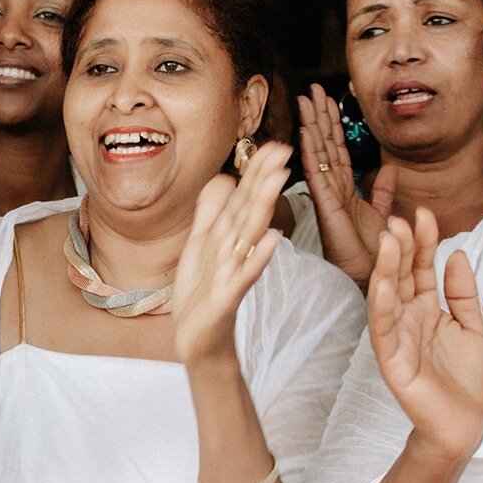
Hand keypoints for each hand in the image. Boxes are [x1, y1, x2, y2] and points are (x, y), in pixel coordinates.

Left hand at [172, 141, 288, 365]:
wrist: (198, 338)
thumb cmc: (202, 293)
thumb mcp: (201, 244)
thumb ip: (211, 211)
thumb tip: (224, 177)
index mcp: (229, 237)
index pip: (246, 198)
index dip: (257, 171)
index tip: (274, 144)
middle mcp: (236, 250)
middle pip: (252, 209)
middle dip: (265, 179)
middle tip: (284, 150)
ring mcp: (234, 272)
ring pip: (250, 235)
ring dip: (264, 207)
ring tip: (278, 180)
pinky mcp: (229, 296)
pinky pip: (246, 274)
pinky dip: (259, 257)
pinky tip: (272, 239)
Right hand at [298, 86, 393, 285]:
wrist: (374, 277)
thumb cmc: (374, 252)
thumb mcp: (384, 214)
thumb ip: (384, 191)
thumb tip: (391, 168)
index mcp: (345, 189)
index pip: (336, 148)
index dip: (332, 122)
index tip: (326, 98)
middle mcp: (333, 190)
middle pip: (324, 146)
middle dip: (318, 116)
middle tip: (311, 89)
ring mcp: (327, 198)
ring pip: (317, 155)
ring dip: (310, 126)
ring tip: (304, 101)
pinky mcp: (327, 209)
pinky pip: (317, 177)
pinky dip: (310, 154)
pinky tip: (304, 134)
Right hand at [365, 207, 482, 463]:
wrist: (468, 427)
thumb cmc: (470, 383)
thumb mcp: (474, 328)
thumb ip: (463, 294)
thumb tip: (457, 253)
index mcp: (428, 310)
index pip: (420, 268)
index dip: (422, 242)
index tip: (424, 214)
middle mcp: (409, 320)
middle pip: (401, 277)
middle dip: (401, 248)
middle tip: (400, 220)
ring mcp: (399, 340)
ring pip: (387, 299)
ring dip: (386, 269)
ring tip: (390, 241)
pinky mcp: (393, 363)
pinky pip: (384, 332)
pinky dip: (382, 308)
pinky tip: (384, 285)